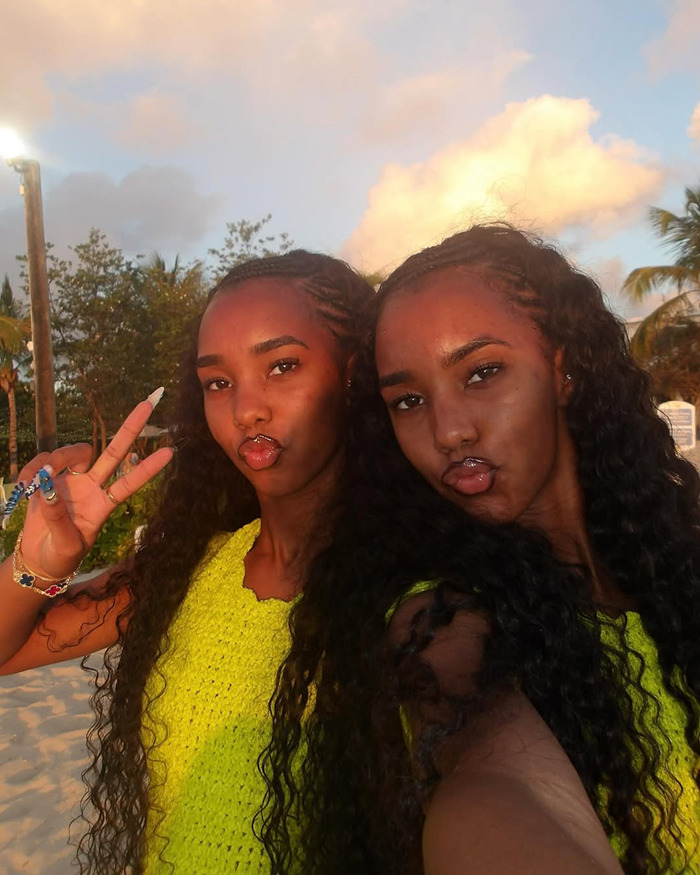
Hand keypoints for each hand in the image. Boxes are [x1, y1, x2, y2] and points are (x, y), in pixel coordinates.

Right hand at [13, 391, 172, 582]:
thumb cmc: (61, 555)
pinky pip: (42, 463)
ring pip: (75, 452)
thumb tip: (48, 487)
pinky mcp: (48, 478)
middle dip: (131, 427)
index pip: (130, 483)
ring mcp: (72, 480)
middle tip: (148, 402)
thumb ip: (57, 517)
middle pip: (114, 452)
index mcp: (104, 505)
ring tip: (39, 478)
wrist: (39, 559)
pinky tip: (23, 486)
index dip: (148, 468)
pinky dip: (31, 471)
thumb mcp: (65, 544)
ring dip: (58, 458)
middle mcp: (92, 487)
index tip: (171, 453)